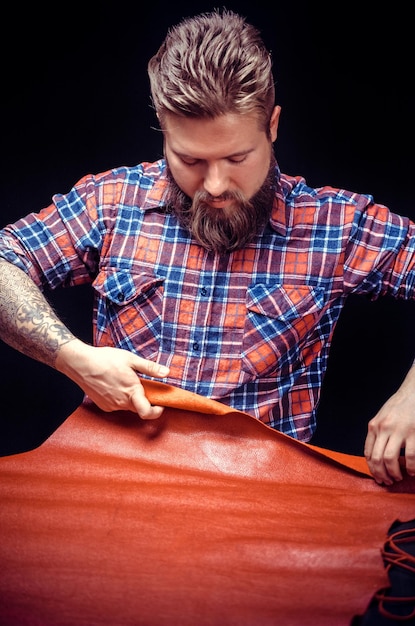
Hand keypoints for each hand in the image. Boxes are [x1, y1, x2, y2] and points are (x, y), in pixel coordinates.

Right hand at [56, 340, 169, 418]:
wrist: (80, 363)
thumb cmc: (105, 359)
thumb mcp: (131, 359)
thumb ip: (150, 368)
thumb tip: (167, 373)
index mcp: (131, 392)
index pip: (148, 413)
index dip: (157, 411)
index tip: (160, 404)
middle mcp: (121, 403)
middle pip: (139, 407)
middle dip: (143, 399)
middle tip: (140, 384)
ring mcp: (111, 406)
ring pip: (127, 406)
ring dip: (130, 397)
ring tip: (123, 380)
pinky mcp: (103, 406)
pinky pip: (117, 405)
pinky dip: (119, 398)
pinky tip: (113, 384)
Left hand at [364, 367, 414, 484]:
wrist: (413, 392)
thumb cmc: (399, 405)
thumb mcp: (383, 416)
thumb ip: (378, 432)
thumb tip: (376, 453)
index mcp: (374, 426)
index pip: (368, 453)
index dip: (372, 468)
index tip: (377, 477)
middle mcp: (383, 428)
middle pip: (377, 459)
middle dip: (381, 474)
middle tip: (387, 482)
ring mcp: (399, 431)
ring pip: (390, 459)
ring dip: (393, 473)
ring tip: (398, 477)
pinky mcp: (414, 433)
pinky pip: (411, 456)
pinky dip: (410, 467)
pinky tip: (411, 471)